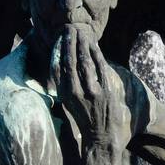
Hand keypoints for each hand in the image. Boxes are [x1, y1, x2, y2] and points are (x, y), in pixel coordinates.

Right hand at [56, 25, 126, 147]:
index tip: (60, 36)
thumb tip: (62, 61)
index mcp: (65, 94)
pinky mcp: (106, 91)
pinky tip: (94, 45)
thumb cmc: (84, 117)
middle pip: (70, 60)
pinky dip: (97, 53)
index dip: (59, 48)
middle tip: (70, 27)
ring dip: (83, 44)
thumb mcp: (69, 102)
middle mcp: (76, 92)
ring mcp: (92, 91)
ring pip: (84, 61)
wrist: (101, 137)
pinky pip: (100, 67)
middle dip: (70, 41)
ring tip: (82, 32)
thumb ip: (66, 83)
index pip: (58, 65)